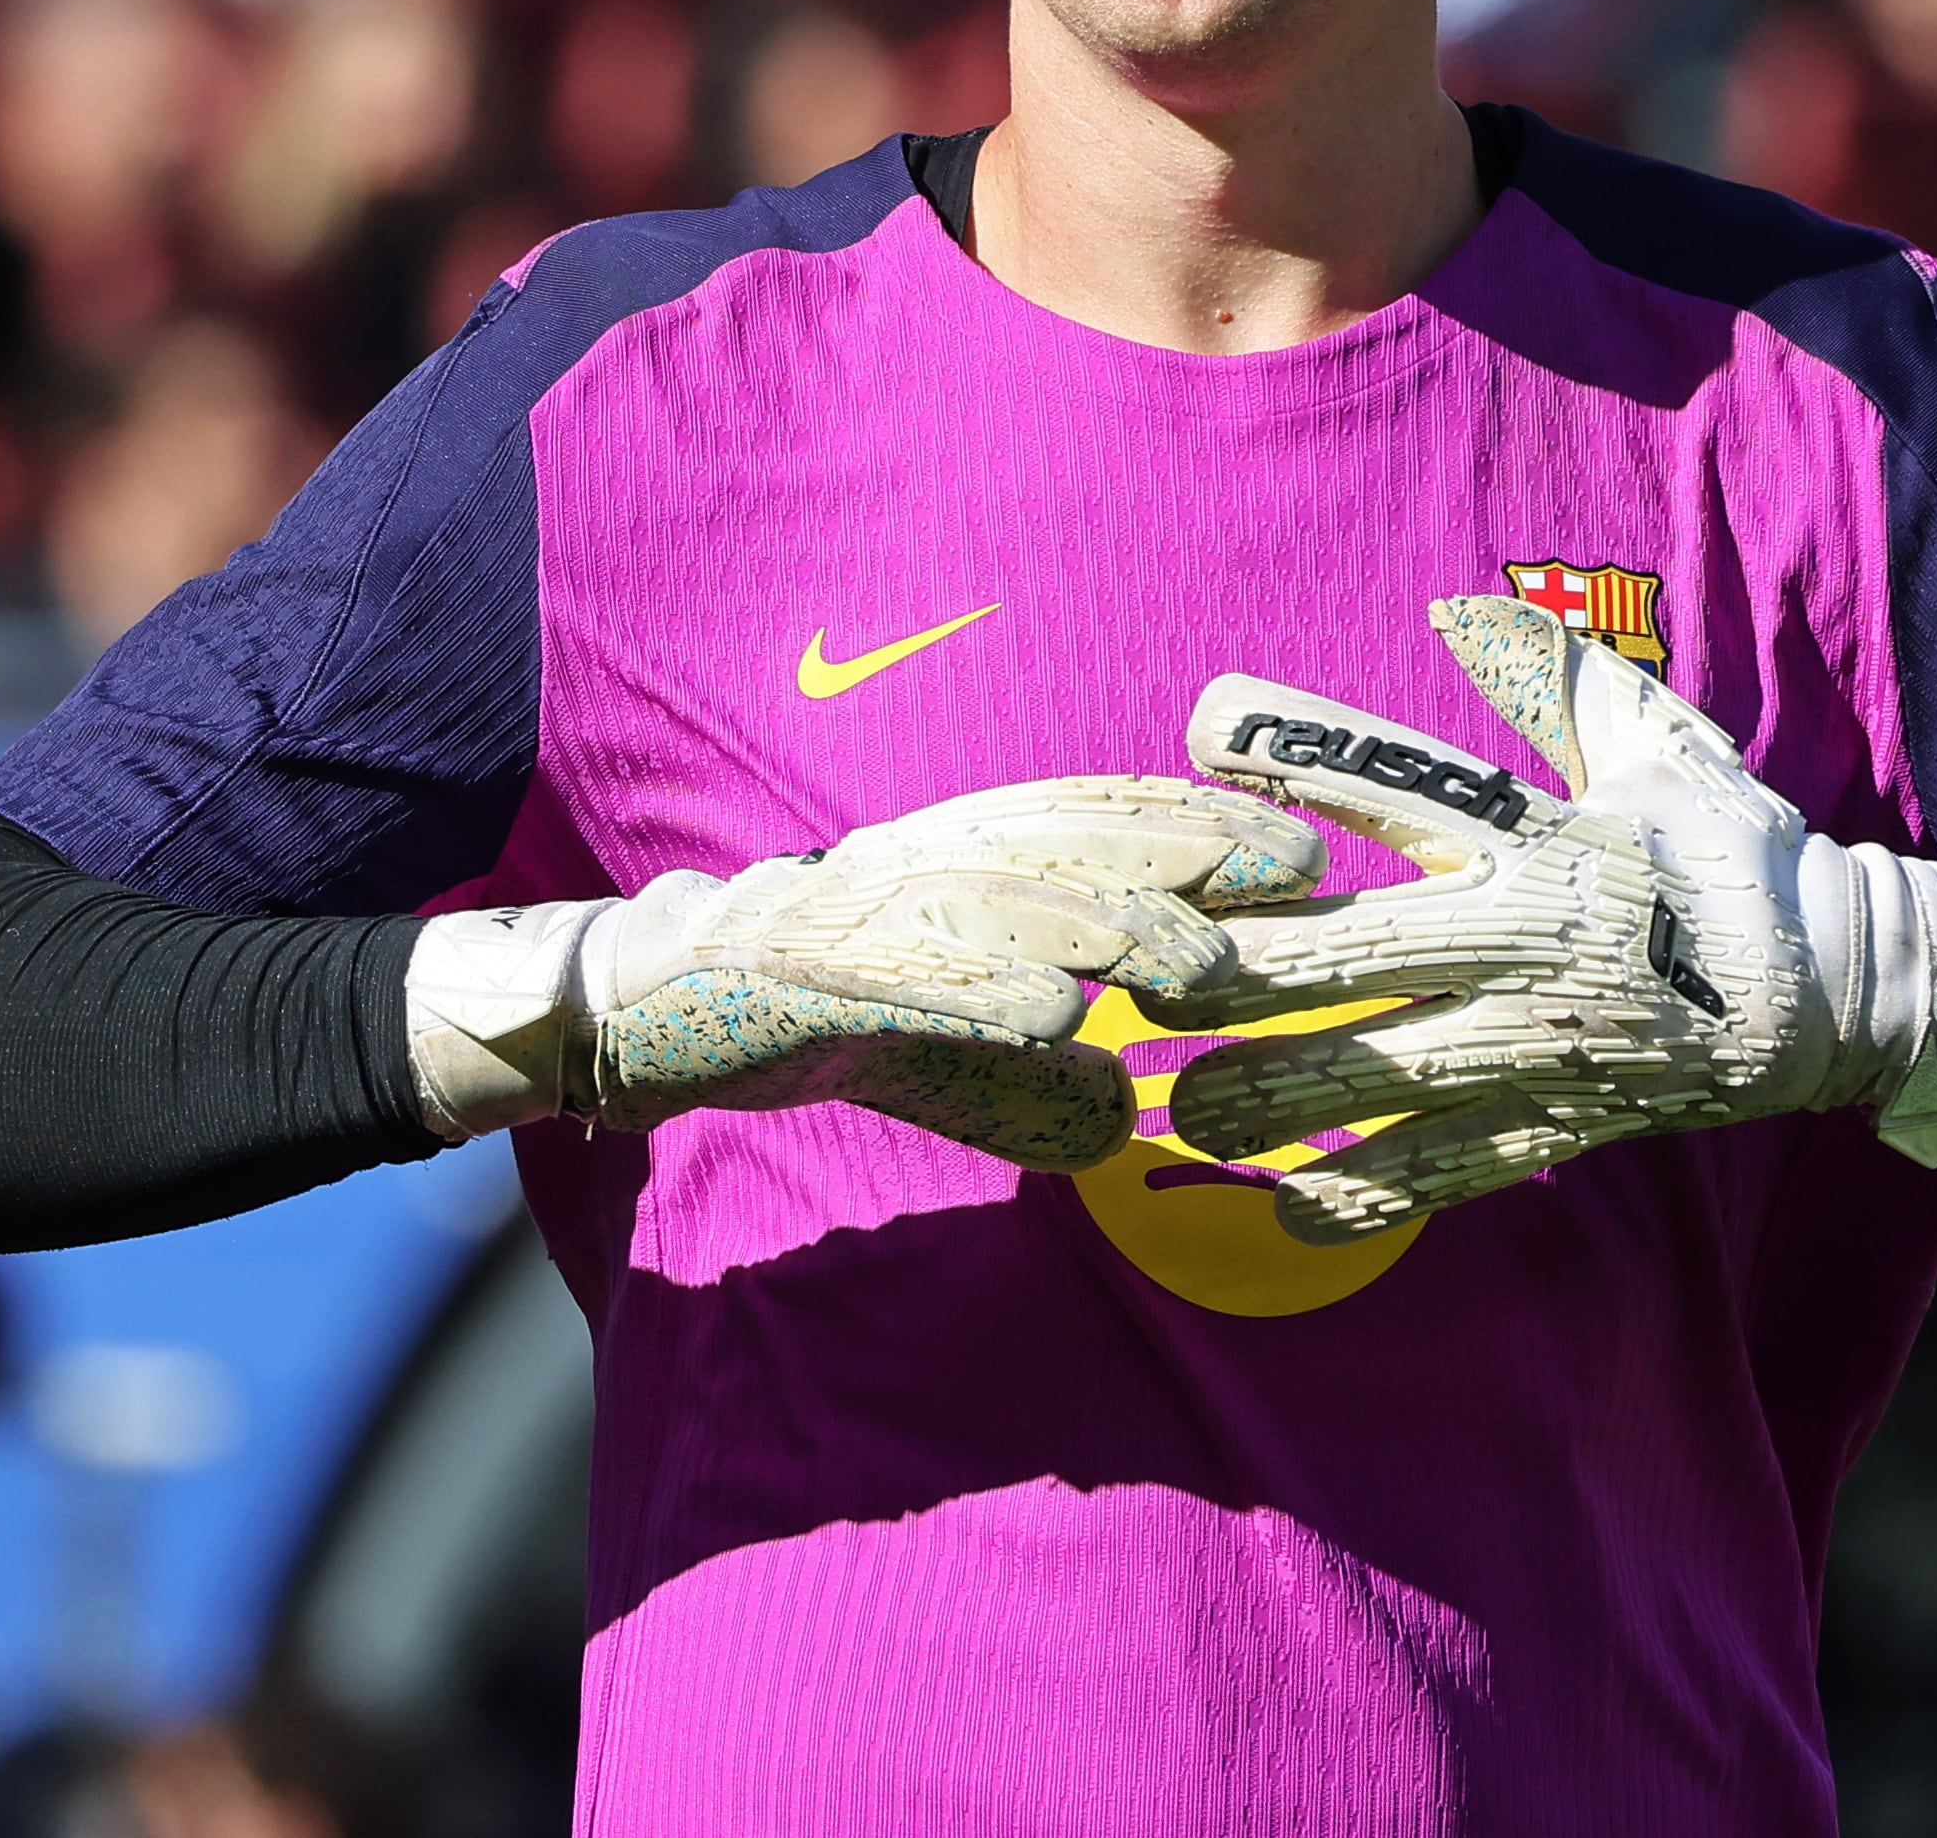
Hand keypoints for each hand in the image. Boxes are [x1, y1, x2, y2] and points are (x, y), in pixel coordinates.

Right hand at [405, 778, 1324, 1168]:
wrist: (633, 1012)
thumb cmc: (797, 1015)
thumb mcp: (931, 1049)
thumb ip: (1021, 1074)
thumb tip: (1122, 1111)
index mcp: (949, 864)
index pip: (1088, 825)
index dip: (1193, 826)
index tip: (1303, 847)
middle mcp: (910, 865)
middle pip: (1064, 842)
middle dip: (1185, 852)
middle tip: (1296, 877)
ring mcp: (851, 913)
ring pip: (996, 902)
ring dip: (1107, 924)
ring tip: (1201, 959)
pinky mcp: (794, 975)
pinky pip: (898, 979)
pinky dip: (979, 991)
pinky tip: (1054, 1016)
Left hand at [1151, 597, 1936, 1240]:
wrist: (1842, 986)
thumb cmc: (1729, 853)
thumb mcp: (1656, 746)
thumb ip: (1559, 680)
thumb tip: (1466, 609)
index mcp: (1540, 836)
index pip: (1405, 780)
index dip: (1305, 751)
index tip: (1205, 728)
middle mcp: (1531, 938)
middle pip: (1361, 951)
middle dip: (1245, 969)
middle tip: (1147, 977)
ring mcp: (1546, 1041)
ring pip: (1390, 1074)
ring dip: (1282, 1096)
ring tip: (1189, 1111)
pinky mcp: (1567, 1121)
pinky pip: (1459, 1170)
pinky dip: (1377, 1192)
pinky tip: (1294, 1210)